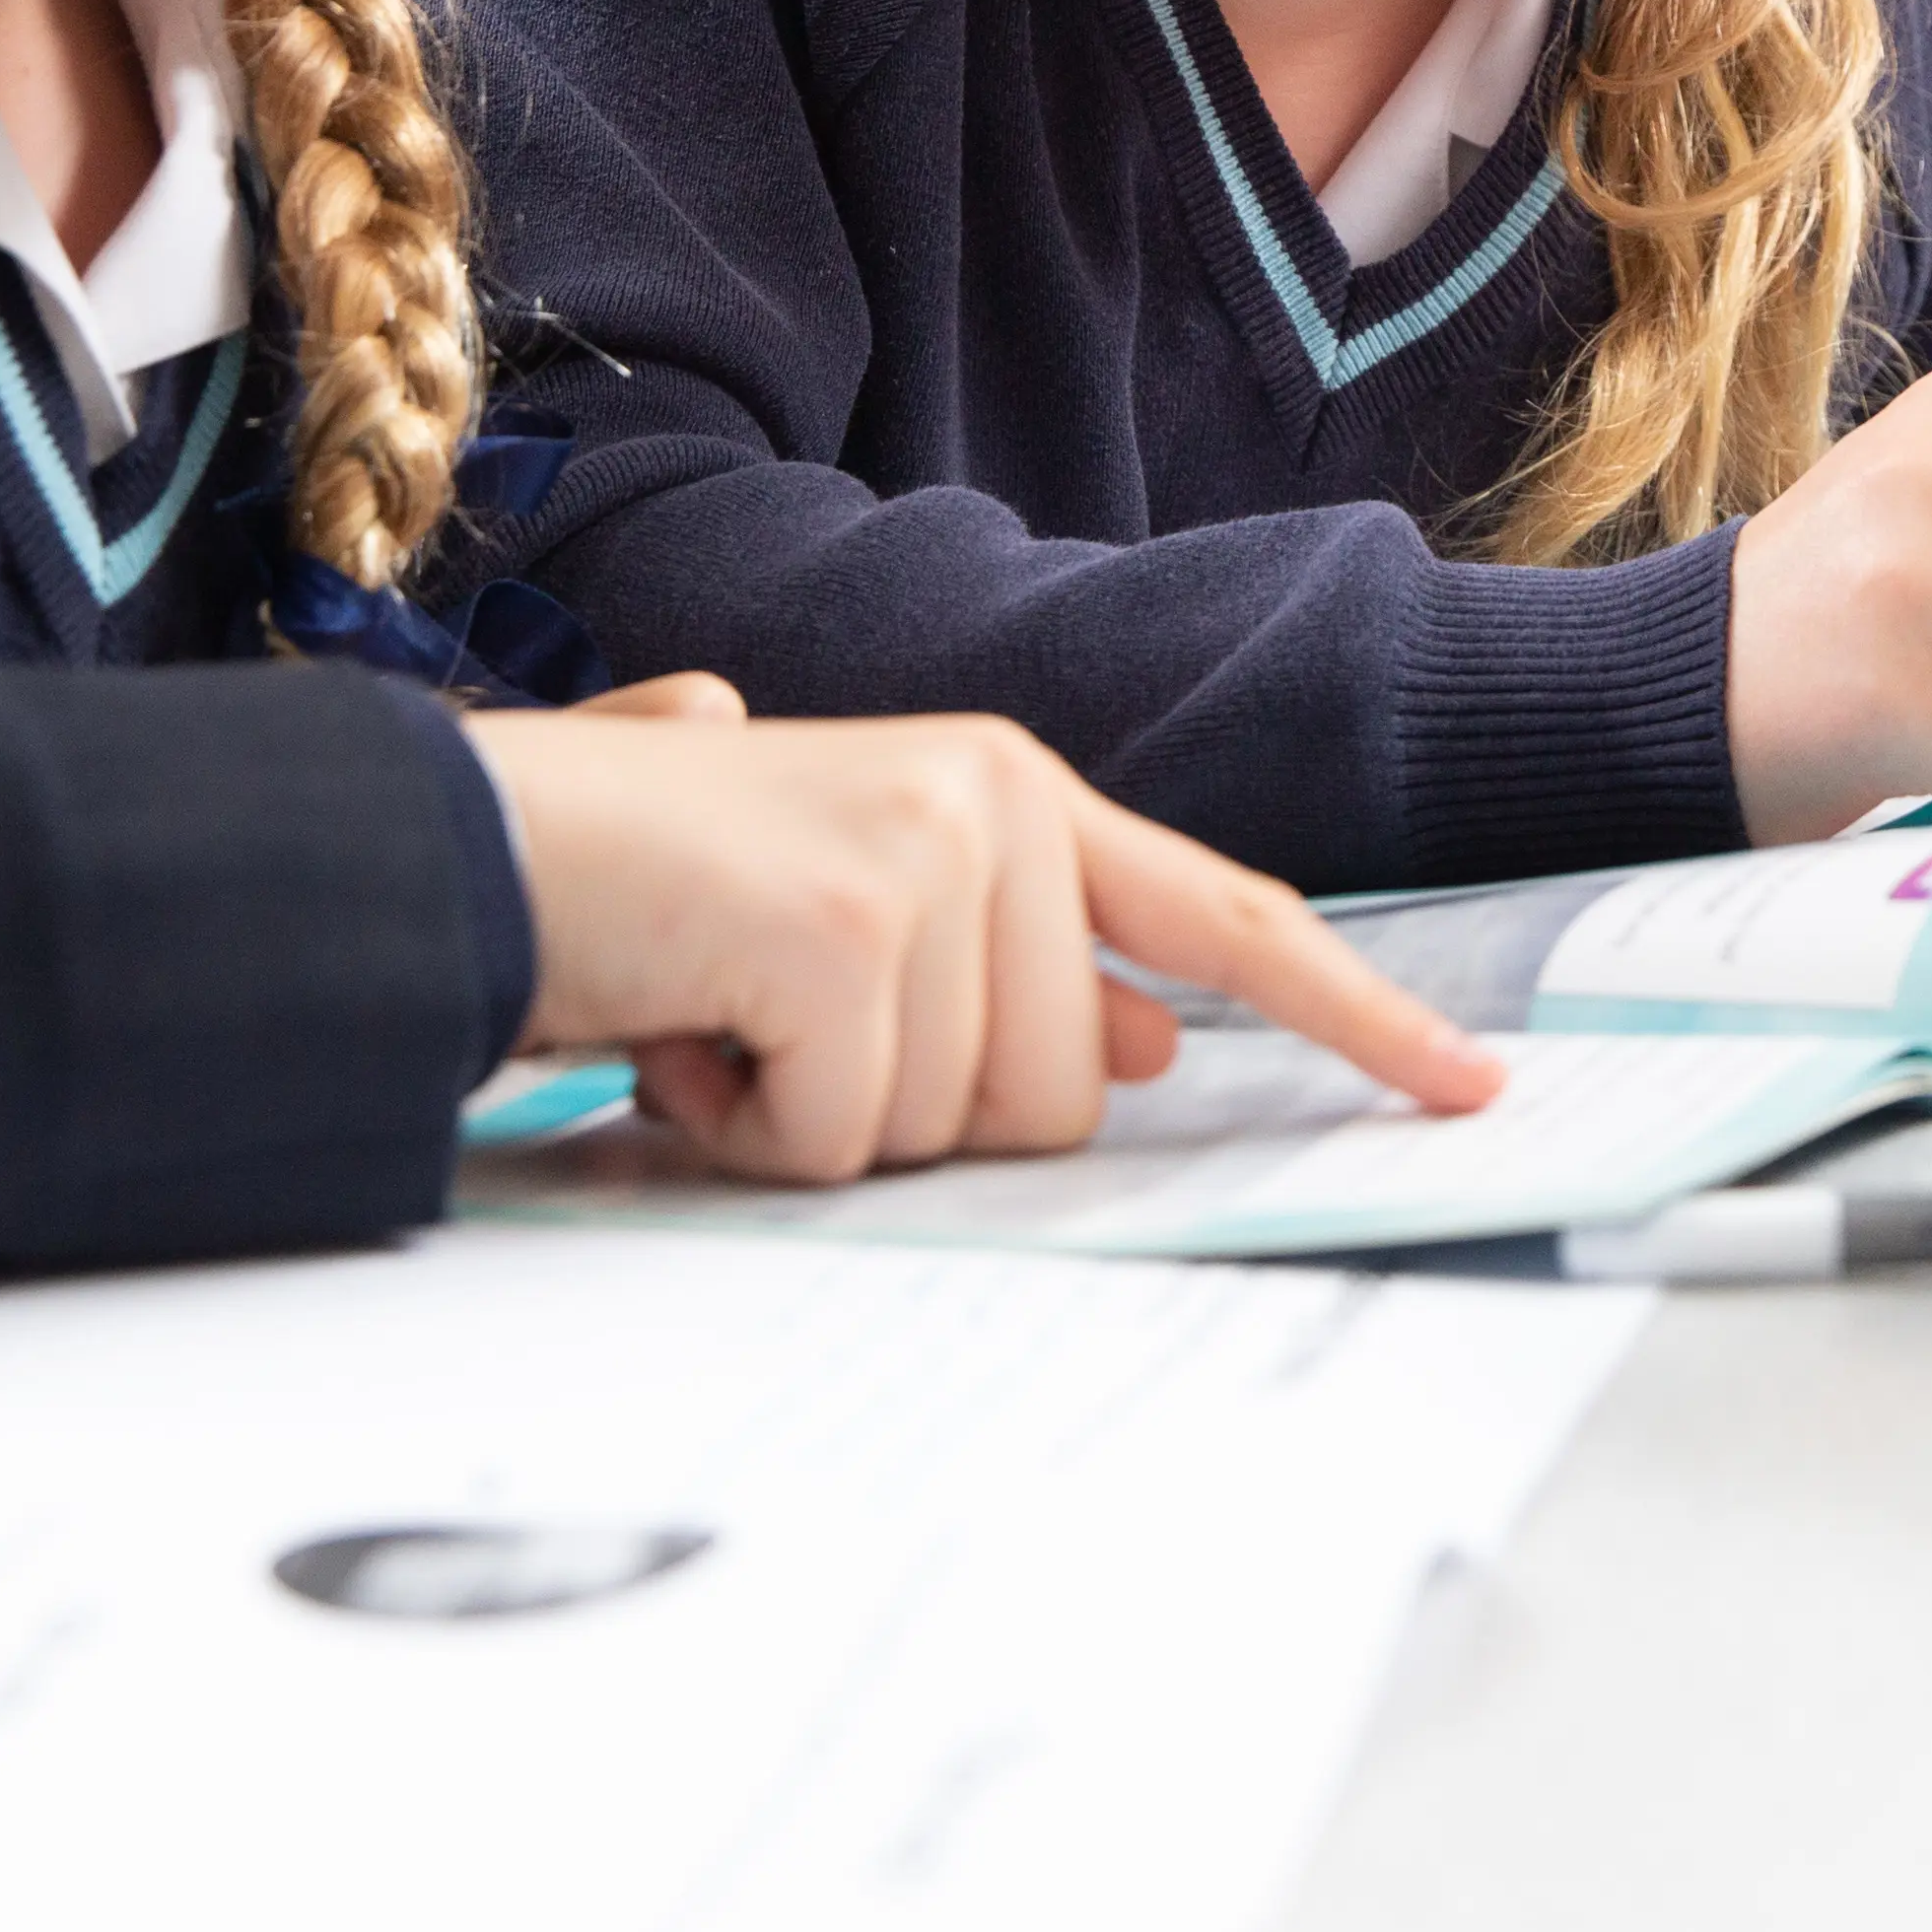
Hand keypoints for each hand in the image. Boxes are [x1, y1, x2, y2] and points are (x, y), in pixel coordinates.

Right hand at [463, 701, 1500, 1181]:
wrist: (461, 845)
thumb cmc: (642, 891)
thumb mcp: (853, 920)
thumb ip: (1010, 966)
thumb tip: (1154, 1040)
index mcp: (1011, 793)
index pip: (1228, 915)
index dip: (1354, 1016)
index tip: (1470, 1092)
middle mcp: (992, 798)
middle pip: (1068, 1093)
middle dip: (912, 1110)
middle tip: (780, 1023)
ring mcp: (927, 855)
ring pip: (958, 1127)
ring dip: (816, 1119)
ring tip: (721, 1013)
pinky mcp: (845, 928)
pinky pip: (848, 1138)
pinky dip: (748, 1128)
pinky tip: (683, 1030)